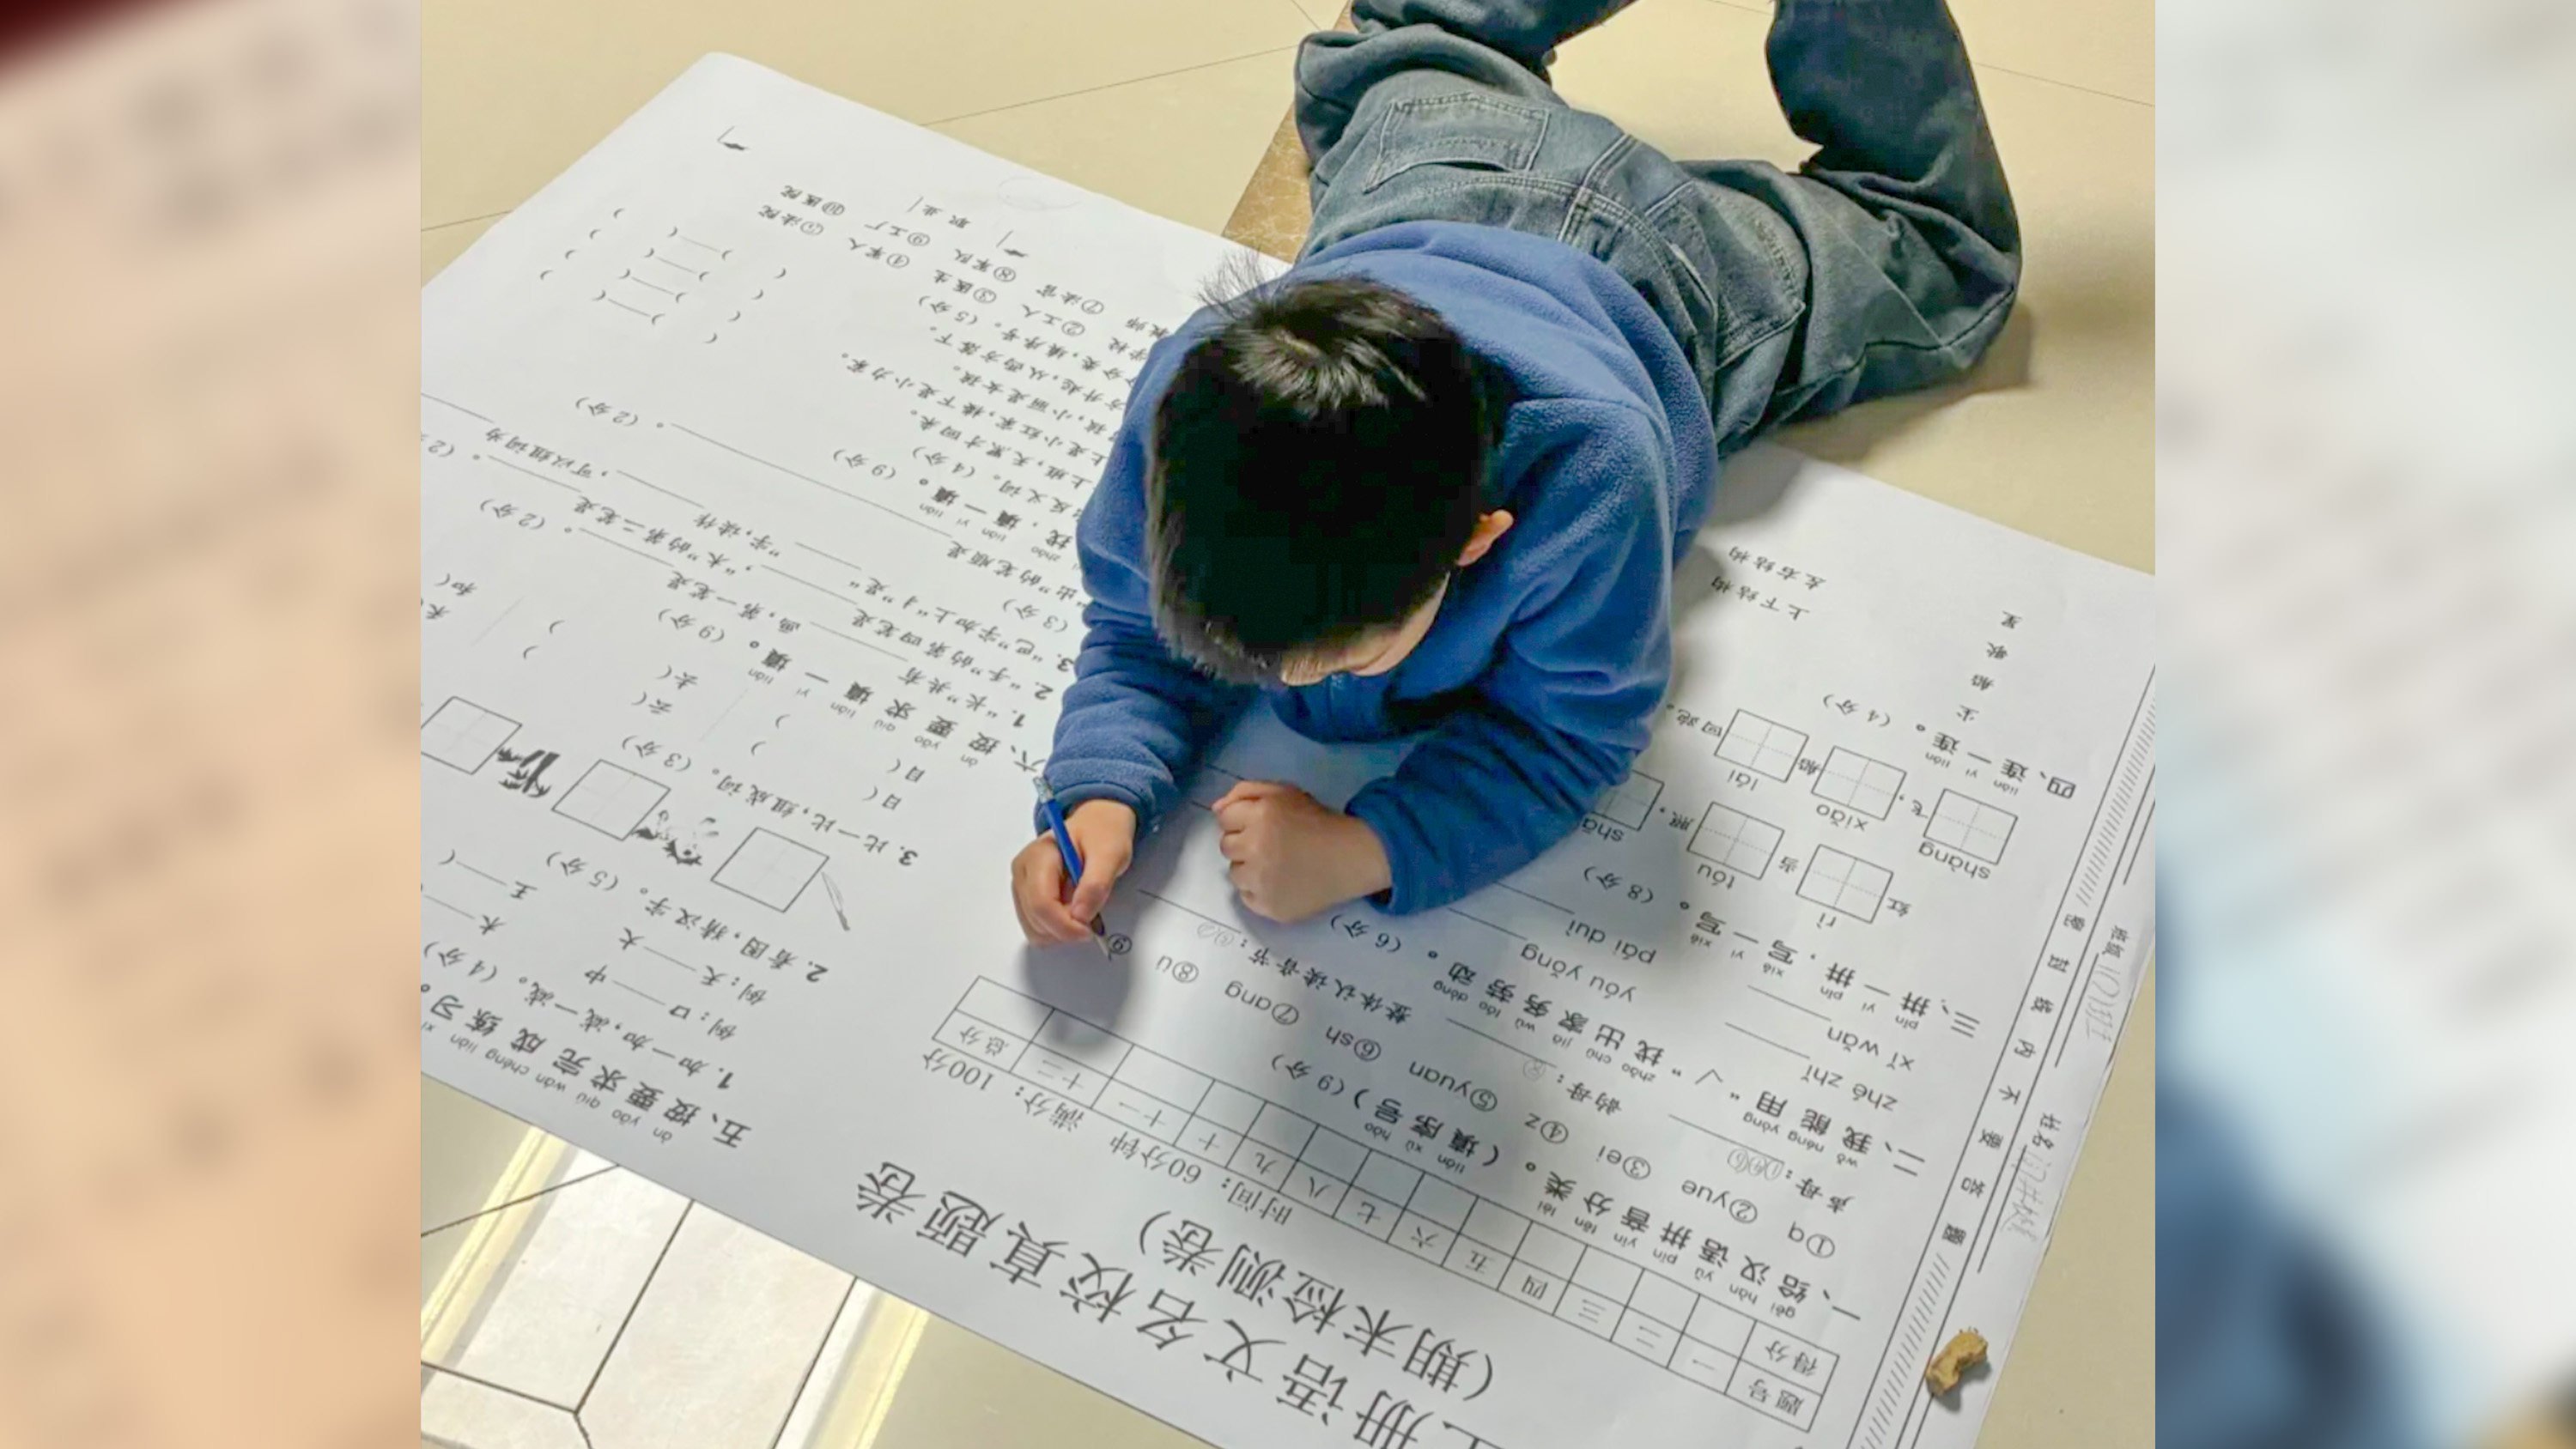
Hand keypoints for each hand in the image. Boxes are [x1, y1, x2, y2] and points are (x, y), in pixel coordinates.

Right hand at [1010, 799, 1135, 945]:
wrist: (1097, 823)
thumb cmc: (1103, 834)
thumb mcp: (1111, 853)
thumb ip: (1096, 884)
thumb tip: (1081, 916)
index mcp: (1038, 856)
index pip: (1041, 903)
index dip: (1065, 925)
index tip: (1090, 931)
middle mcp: (1022, 871)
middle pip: (1035, 920)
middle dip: (1065, 929)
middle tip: (1092, 919)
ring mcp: (1021, 885)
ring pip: (1034, 929)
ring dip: (1060, 930)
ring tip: (1082, 909)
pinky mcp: (1026, 896)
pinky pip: (1036, 927)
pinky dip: (1056, 929)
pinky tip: (1072, 912)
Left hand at [1213, 781, 1391, 922]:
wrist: (1351, 857)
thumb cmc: (1318, 821)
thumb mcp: (1285, 792)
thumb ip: (1246, 792)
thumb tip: (1215, 809)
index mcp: (1260, 816)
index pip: (1224, 818)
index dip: (1242, 819)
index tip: (1262, 824)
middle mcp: (1255, 848)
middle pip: (1225, 846)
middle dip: (1244, 842)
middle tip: (1271, 843)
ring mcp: (1260, 881)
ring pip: (1234, 873)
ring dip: (1249, 867)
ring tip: (1277, 864)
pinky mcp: (1269, 907)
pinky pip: (1246, 897)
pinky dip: (1259, 890)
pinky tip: (1280, 882)